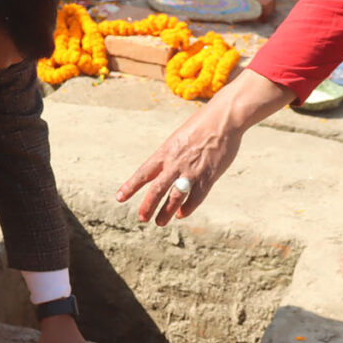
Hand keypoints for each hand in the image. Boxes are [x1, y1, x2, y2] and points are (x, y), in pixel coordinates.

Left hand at [117, 98, 243, 225]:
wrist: (223, 120)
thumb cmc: (201, 126)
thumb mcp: (178, 139)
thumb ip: (170, 157)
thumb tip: (163, 172)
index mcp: (165, 152)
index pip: (143, 173)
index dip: (130, 186)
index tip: (119, 197)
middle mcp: (175, 163)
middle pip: (156, 189)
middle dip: (147, 206)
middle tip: (142, 218)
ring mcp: (191, 172)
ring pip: (174, 198)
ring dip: (166, 212)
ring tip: (160, 222)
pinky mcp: (208, 177)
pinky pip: (195, 198)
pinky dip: (186, 208)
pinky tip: (181, 214)